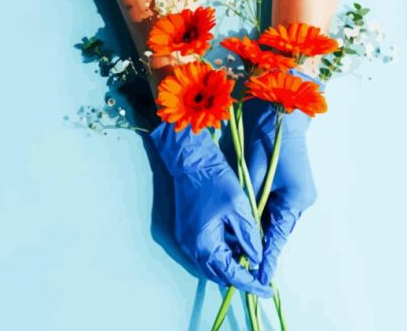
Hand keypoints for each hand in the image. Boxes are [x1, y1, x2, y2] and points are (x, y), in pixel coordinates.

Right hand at [150, 122, 272, 297]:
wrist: (191, 162)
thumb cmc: (216, 181)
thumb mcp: (240, 208)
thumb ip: (249, 237)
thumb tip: (257, 259)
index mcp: (205, 244)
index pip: (232, 274)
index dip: (251, 283)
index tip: (268, 290)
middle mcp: (192, 248)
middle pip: (218, 273)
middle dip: (240, 276)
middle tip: (260, 274)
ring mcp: (186, 240)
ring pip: (211, 264)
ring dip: (230, 264)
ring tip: (250, 257)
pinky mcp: (185, 232)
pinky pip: (205, 252)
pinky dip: (220, 253)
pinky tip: (235, 243)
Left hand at [223, 70, 320, 285]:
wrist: (278, 114)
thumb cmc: (265, 141)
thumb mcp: (252, 174)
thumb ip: (249, 201)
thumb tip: (242, 227)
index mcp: (294, 200)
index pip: (277, 237)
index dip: (267, 257)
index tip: (258, 277)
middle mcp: (299, 202)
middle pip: (277, 231)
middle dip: (262, 246)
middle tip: (245, 266)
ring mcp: (297, 195)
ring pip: (275, 221)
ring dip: (261, 232)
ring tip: (244, 251)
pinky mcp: (290, 188)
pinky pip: (275, 209)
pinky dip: (263, 218)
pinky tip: (250, 226)